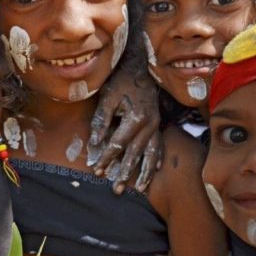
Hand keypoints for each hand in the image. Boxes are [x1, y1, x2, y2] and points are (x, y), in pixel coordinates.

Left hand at [88, 67, 161, 192]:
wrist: (141, 66)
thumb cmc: (122, 80)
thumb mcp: (108, 96)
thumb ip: (101, 120)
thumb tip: (95, 142)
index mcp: (136, 118)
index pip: (118, 144)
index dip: (107, 158)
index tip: (97, 171)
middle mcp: (149, 124)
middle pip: (136, 154)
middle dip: (125, 172)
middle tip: (116, 189)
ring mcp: (156, 124)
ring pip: (151, 153)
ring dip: (145, 172)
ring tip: (140, 189)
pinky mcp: (158, 122)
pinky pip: (160, 144)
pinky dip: (157, 158)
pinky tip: (154, 169)